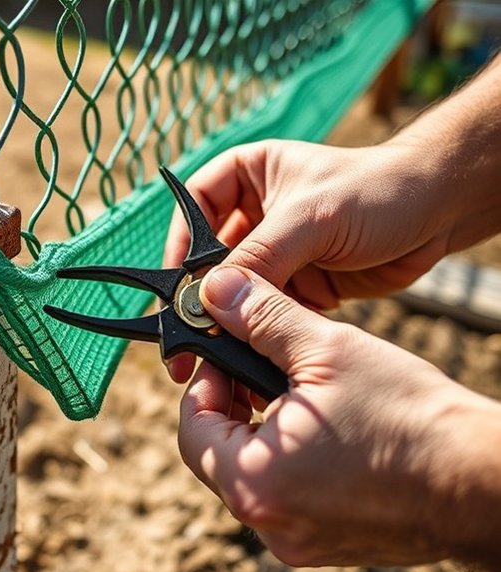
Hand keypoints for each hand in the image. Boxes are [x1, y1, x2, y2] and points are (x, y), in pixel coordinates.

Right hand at [162, 139, 455, 381]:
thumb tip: (210, 295)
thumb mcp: (310, 218)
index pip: (193, 209)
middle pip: (208, 257)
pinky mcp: (297, 283)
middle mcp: (253, 214)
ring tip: (213, 348)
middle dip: (200, 294)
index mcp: (245, 176)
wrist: (439, 212)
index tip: (175, 285)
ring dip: (227, 318)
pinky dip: (258, 330)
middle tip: (185, 329)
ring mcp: (275, 251)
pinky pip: (265, 310)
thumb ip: (259, 256)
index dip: (179, 247)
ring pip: (235, 289)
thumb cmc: (377, 190)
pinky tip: (248, 350)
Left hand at [177, 265, 500, 567]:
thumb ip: (261, 318)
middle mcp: (267, 522)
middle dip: (232, 405)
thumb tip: (218, 290)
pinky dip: (289, 460)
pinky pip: (285, 497)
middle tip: (259, 367)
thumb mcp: (327, 350)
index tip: (225, 354)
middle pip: (217, 455)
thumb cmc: (411, 417)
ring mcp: (297, 540)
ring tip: (297, 392)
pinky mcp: (325, 544)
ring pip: (251, 475)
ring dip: (261, 430)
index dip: (203, 383)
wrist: (483, 479)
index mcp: (254, 481)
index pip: (191, 429)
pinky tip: (322, 428)